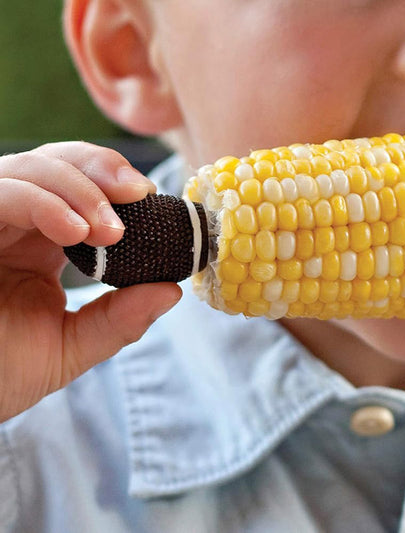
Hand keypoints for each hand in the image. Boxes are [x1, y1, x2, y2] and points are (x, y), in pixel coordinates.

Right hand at [0, 142, 180, 421]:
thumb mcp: (69, 348)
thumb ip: (118, 319)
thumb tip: (172, 291)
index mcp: (37, 241)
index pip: (77, 184)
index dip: (113, 179)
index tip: (152, 197)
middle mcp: (8, 224)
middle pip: (53, 162)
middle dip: (101, 170)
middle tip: (139, 195)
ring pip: (25, 169)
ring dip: (77, 189)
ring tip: (108, 230)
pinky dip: (39, 201)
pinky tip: (74, 231)